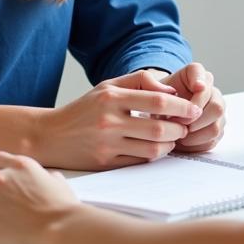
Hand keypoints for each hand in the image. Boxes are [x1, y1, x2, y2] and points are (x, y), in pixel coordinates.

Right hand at [36, 69, 201, 169]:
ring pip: (153, 148)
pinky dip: (154, 155)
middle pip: (159, 127)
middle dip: (180, 128)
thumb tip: (170, 89)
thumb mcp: (108, 85)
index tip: (193, 108)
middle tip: (186, 126)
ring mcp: (107, 144)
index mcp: (112, 97)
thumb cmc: (84, 109)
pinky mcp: (106, 163)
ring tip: (174, 137)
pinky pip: (140, 161)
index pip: (157, 100)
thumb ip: (140, 81)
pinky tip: (157, 148)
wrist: (50, 136)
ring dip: (170, 144)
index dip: (181, 105)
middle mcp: (109, 120)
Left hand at [157, 63, 225, 152]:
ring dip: (195, 135)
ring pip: (216, 127)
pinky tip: (183, 141)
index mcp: (196, 74)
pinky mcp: (217, 128)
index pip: (204, 78)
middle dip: (196, 119)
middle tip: (179, 123)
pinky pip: (212, 141)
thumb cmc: (157, 98)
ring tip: (179, 134)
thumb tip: (168, 92)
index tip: (193, 92)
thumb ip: (152, 86)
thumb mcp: (151, 89)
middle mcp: (212, 91)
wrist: (160, 111)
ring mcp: (217, 111)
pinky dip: (195, 144)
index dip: (200, 87)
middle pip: (216, 107)